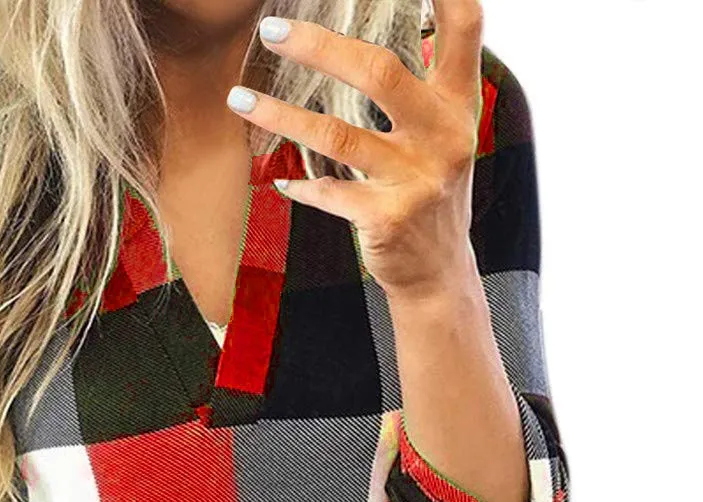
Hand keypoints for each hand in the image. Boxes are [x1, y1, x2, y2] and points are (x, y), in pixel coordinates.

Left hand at [226, 0, 484, 299]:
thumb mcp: (443, 137)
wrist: (437, 273)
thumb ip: (424, 88)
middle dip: (319, 46)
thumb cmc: (429, 193)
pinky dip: (300, 186)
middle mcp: (444, 136)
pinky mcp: (387, 218)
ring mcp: (417, 179)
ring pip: (337, 135)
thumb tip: (384, 37)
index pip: (463, 27)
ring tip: (239, 99)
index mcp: (459, 104)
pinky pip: (328, 193)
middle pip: (379, 72)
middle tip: (272, 29)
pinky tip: (280, 180)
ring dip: (280, 116)